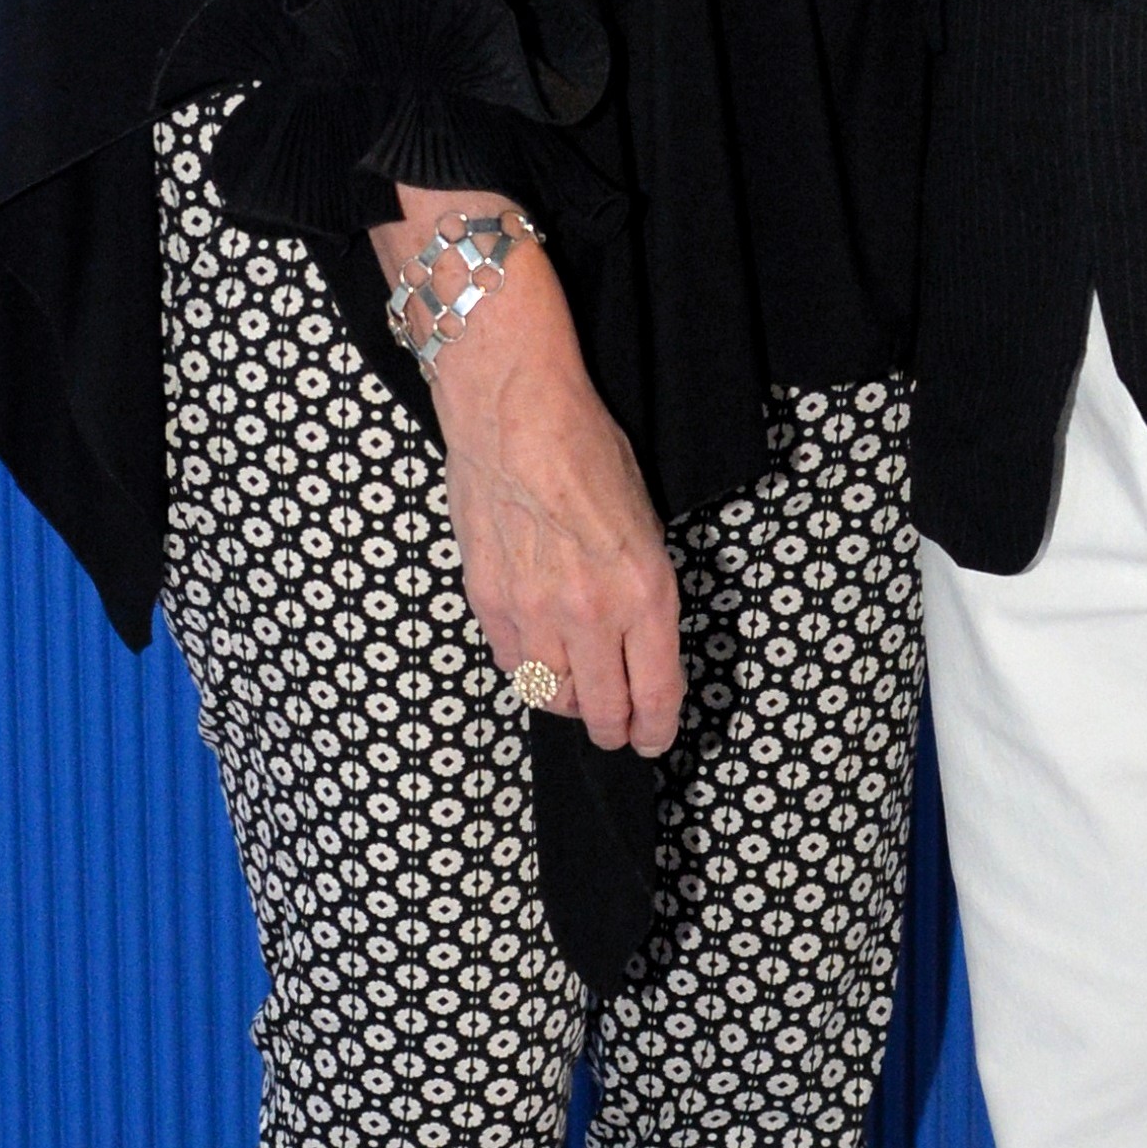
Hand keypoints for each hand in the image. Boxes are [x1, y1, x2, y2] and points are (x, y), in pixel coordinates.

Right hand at [369, 196, 681, 754]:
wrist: (515, 410)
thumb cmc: (586, 448)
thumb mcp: (647, 519)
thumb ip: (643, 587)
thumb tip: (638, 636)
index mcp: (644, 591)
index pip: (657, 692)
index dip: (658, 728)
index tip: (656, 737)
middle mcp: (590, 613)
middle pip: (602, 710)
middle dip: (615, 730)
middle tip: (619, 731)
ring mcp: (533, 611)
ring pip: (551, 695)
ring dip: (569, 703)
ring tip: (579, 697)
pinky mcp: (488, 600)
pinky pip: (511, 662)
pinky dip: (528, 669)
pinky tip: (538, 658)